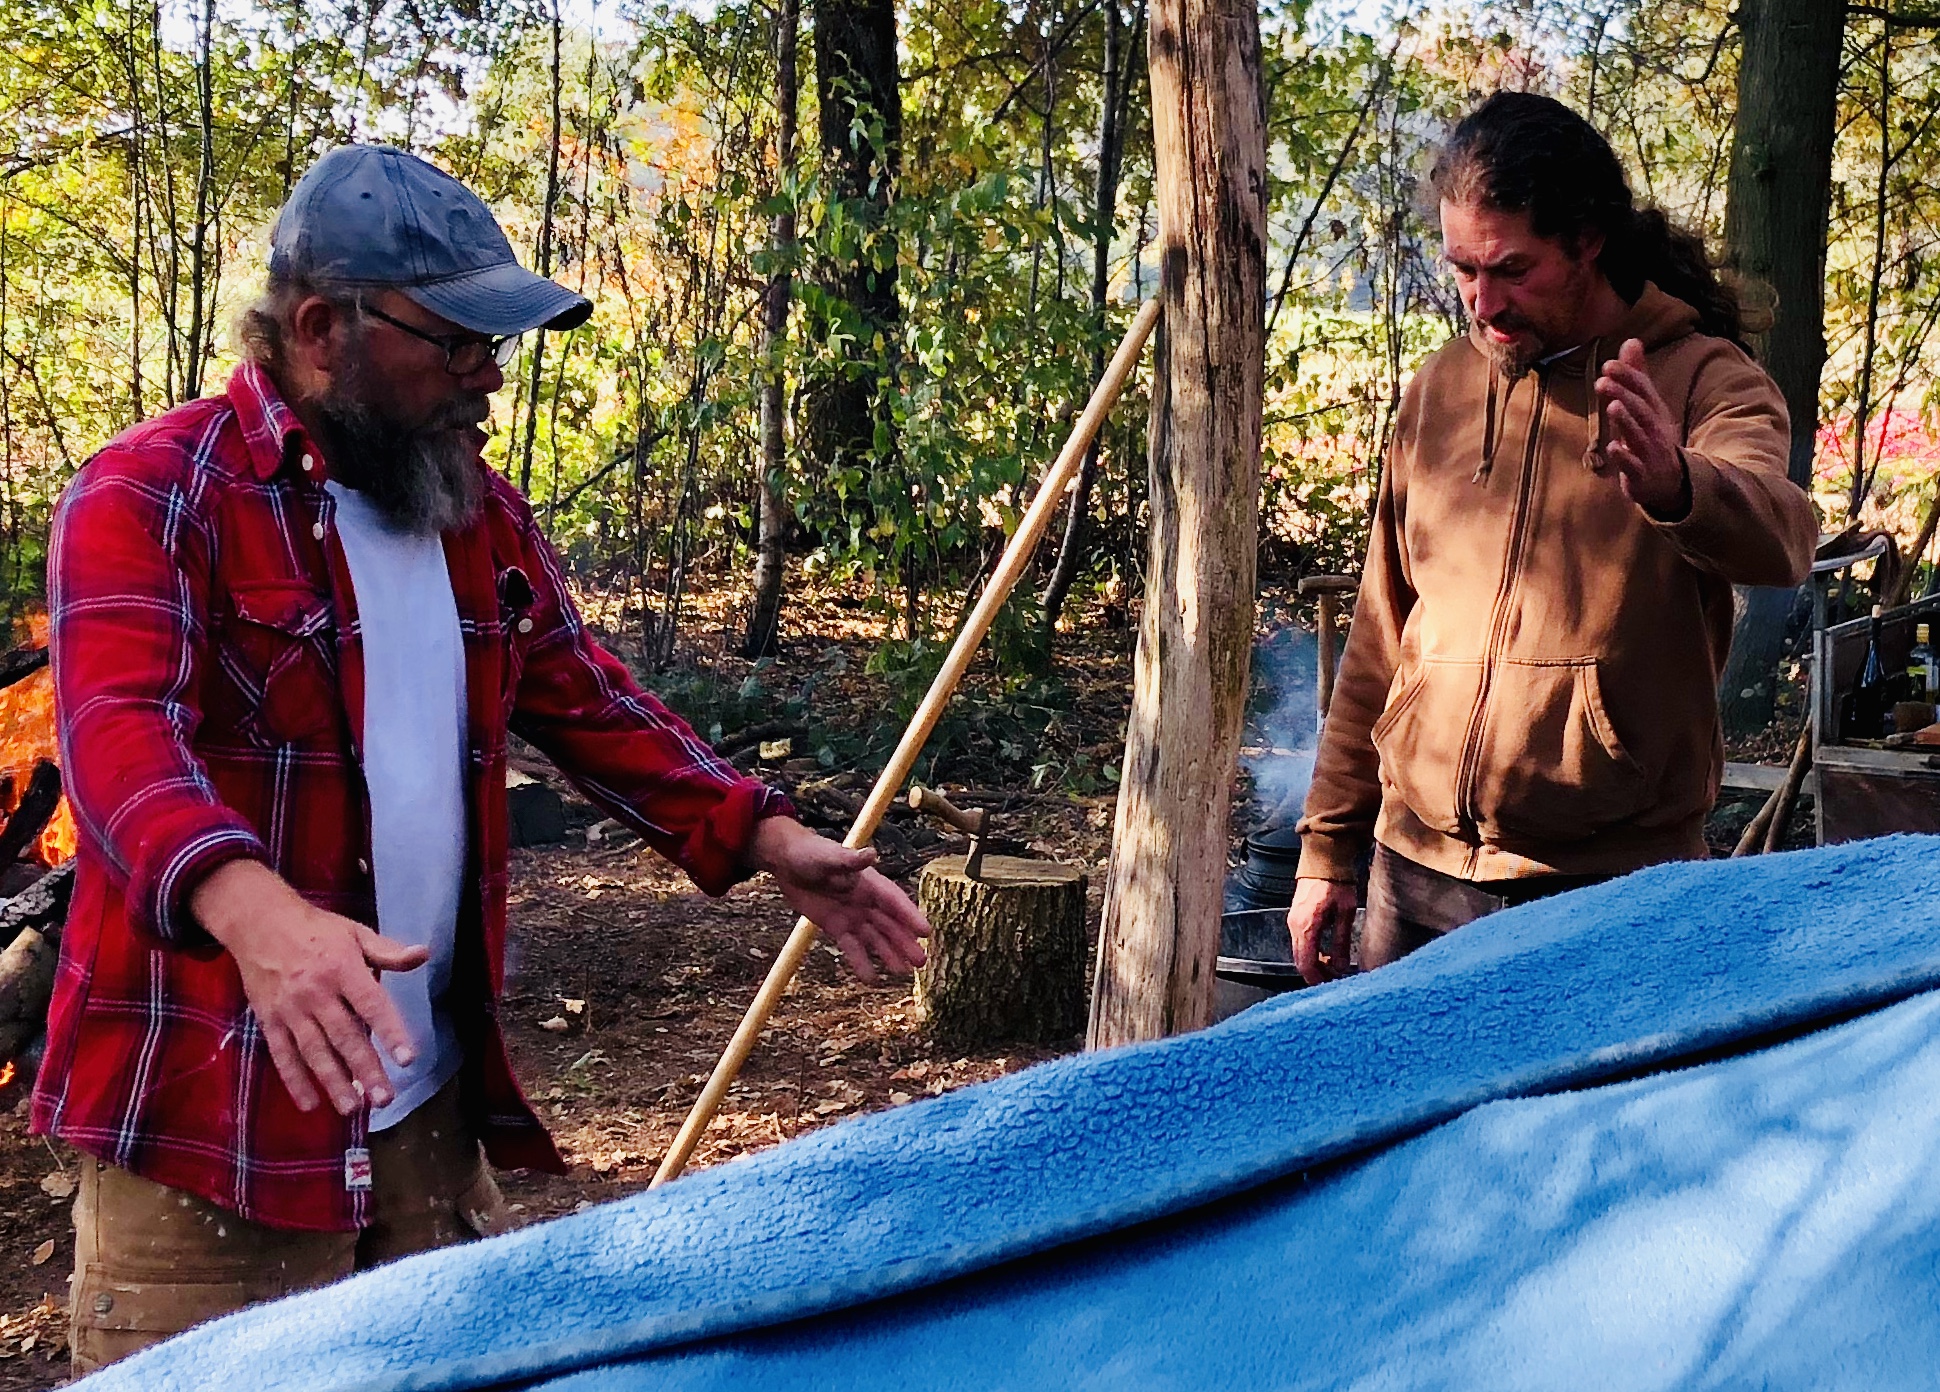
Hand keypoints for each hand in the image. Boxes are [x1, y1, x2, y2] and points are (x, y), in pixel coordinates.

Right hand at [191, 860, 429, 1115]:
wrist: (259, 923)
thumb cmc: (317, 929)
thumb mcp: (355, 932)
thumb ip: (387, 951)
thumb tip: (423, 954)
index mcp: (343, 969)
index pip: (372, 1005)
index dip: (390, 1032)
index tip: (408, 1059)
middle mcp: (317, 993)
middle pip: (345, 1036)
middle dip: (365, 1070)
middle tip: (384, 1099)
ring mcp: (291, 1010)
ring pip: (315, 1052)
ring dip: (333, 1082)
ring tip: (353, 1109)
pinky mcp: (269, 1020)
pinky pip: (282, 1055)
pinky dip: (295, 1081)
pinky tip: (310, 1104)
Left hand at [746, 817, 928, 981]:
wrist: (787, 862)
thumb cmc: (810, 852)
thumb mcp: (828, 856)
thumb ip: (849, 860)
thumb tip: (870, 854)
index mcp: (869, 882)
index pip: (894, 901)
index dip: (910, 916)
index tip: (925, 932)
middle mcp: (866, 901)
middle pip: (889, 924)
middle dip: (905, 942)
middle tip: (920, 961)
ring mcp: (852, 915)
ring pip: (875, 938)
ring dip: (889, 953)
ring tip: (904, 972)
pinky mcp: (836, 926)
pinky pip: (851, 947)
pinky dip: (861, 961)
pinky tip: (870, 979)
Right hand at [1289, 877, 1357, 984]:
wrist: (1323, 859)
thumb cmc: (1336, 881)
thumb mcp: (1345, 912)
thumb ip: (1341, 941)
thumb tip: (1340, 966)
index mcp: (1306, 925)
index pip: (1306, 962)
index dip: (1318, 978)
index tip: (1331, 985)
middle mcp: (1294, 925)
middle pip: (1300, 960)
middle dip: (1316, 974)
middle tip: (1334, 980)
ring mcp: (1292, 921)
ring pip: (1298, 953)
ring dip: (1313, 964)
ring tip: (1333, 969)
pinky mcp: (1295, 918)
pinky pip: (1299, 943)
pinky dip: (1310, 953)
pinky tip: (1325, 954)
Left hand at [1593, 338, 1689, 517]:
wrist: (1669, 481)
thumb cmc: (1652, 437)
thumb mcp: (1646, 405)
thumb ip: (1637, 375)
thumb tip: (1631, 340)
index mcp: (1654, 411)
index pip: (1643, 390)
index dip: (1628, 377)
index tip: (1608, 364)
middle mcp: (1654, 429)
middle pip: (1641, 409)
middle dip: (1624, 394)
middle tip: (1603, 380)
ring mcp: (1649, 452)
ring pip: (1638, 435)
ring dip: (1626, 421)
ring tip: (1612, 406)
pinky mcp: (1641, 475)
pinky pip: (1634, 466)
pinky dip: (1624, 457)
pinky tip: (1612, 448)